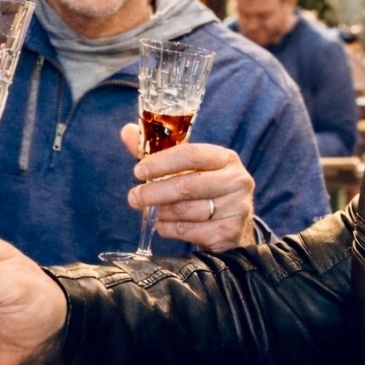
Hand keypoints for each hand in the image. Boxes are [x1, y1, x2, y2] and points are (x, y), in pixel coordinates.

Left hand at [121, 123, 256, 250]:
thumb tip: (127, 131)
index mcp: (226, 158)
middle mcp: (237, 181)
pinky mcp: (230, 233)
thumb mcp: (187, 169)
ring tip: (149, 212)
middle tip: (133, 197)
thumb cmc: (205, 190)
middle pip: (188, 185)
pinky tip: (162, 226)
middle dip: (155, 192)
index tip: (138, 171)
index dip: (161, 162)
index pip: (191, 154)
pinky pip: (190, 231)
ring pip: (187, 211)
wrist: (233, 226)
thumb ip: (158, 151)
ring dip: (161, 212)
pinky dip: (170, 229)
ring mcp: (237, 208)